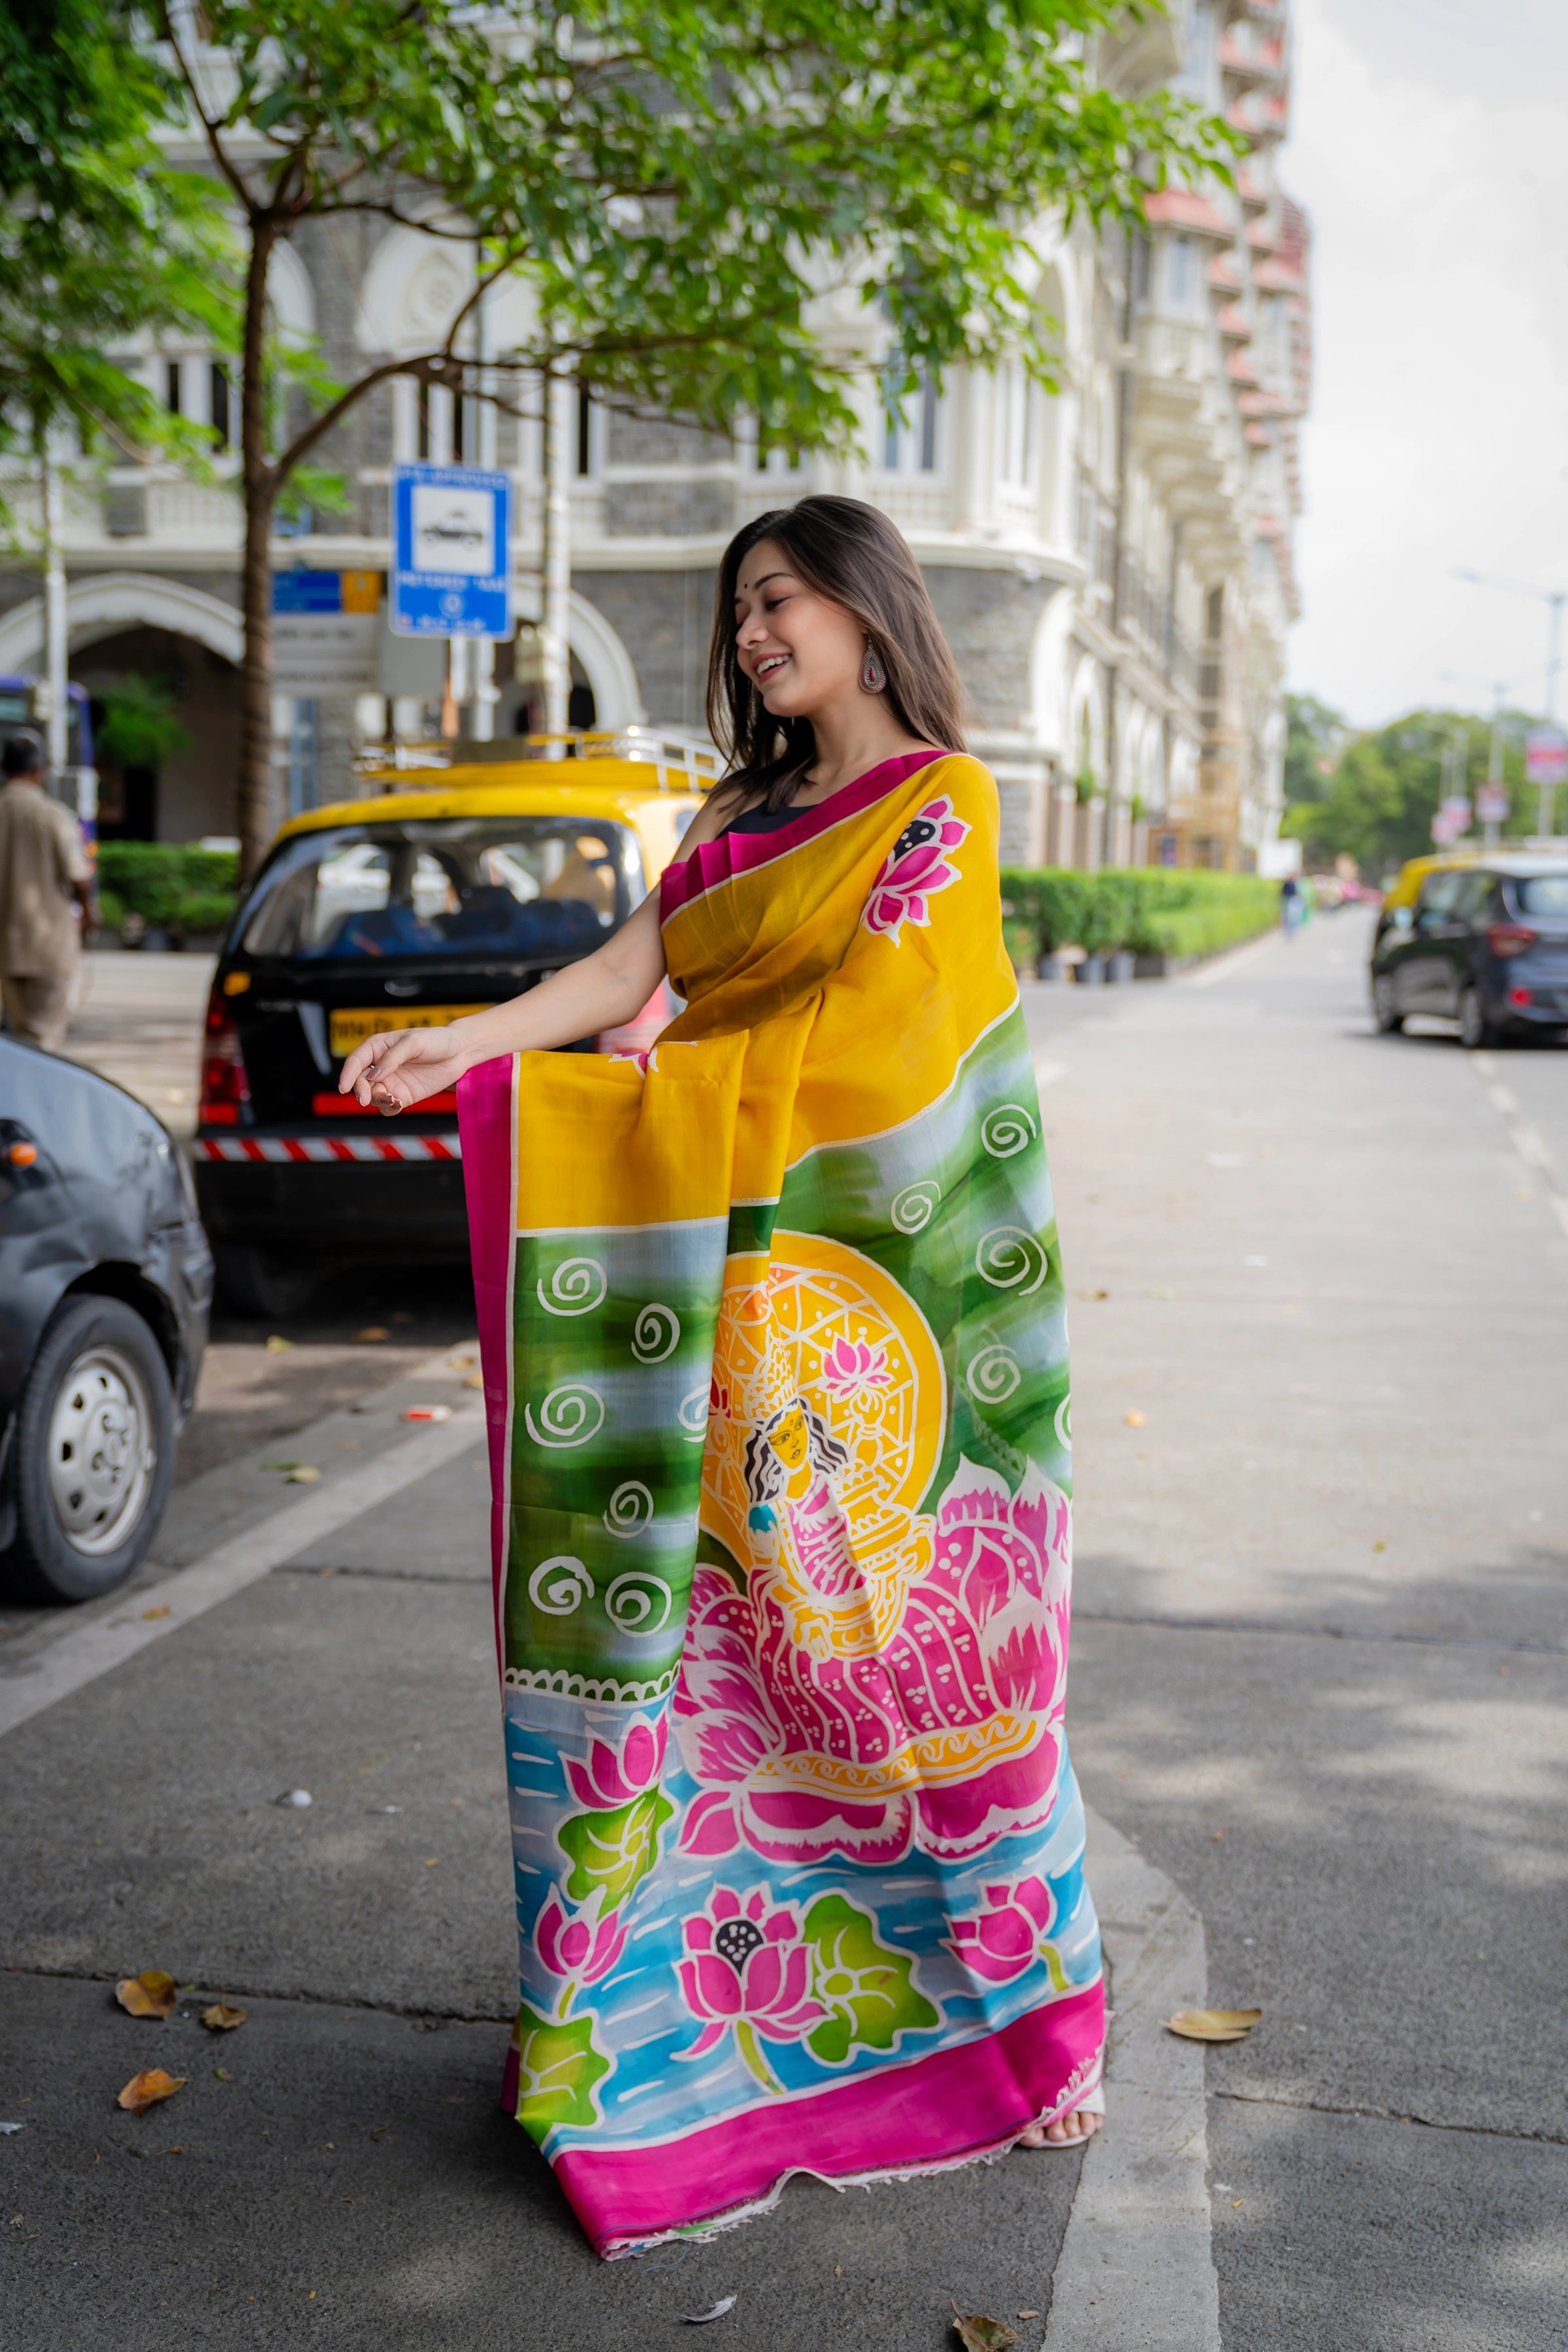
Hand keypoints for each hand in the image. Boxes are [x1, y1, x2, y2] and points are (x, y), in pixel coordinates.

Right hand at [339, 1025, 468, 1113]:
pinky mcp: (403, 1096)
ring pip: (373, 1096)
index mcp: (377, 1047)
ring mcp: (391, 1082)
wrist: (461, 1052)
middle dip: (361, 1091)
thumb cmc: (437, 1040)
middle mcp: (380, 1066)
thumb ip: (393, 1057)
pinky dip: (389, 1108)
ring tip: (392, 1099)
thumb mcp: (414, 1042)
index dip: (347, 1074)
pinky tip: (397, 1104)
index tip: (344, 1087)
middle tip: (366, 1098)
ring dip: (376, 1101)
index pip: (356, 1061)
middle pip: (361, 1082)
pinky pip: (388, 1106)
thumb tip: (375, 1075)